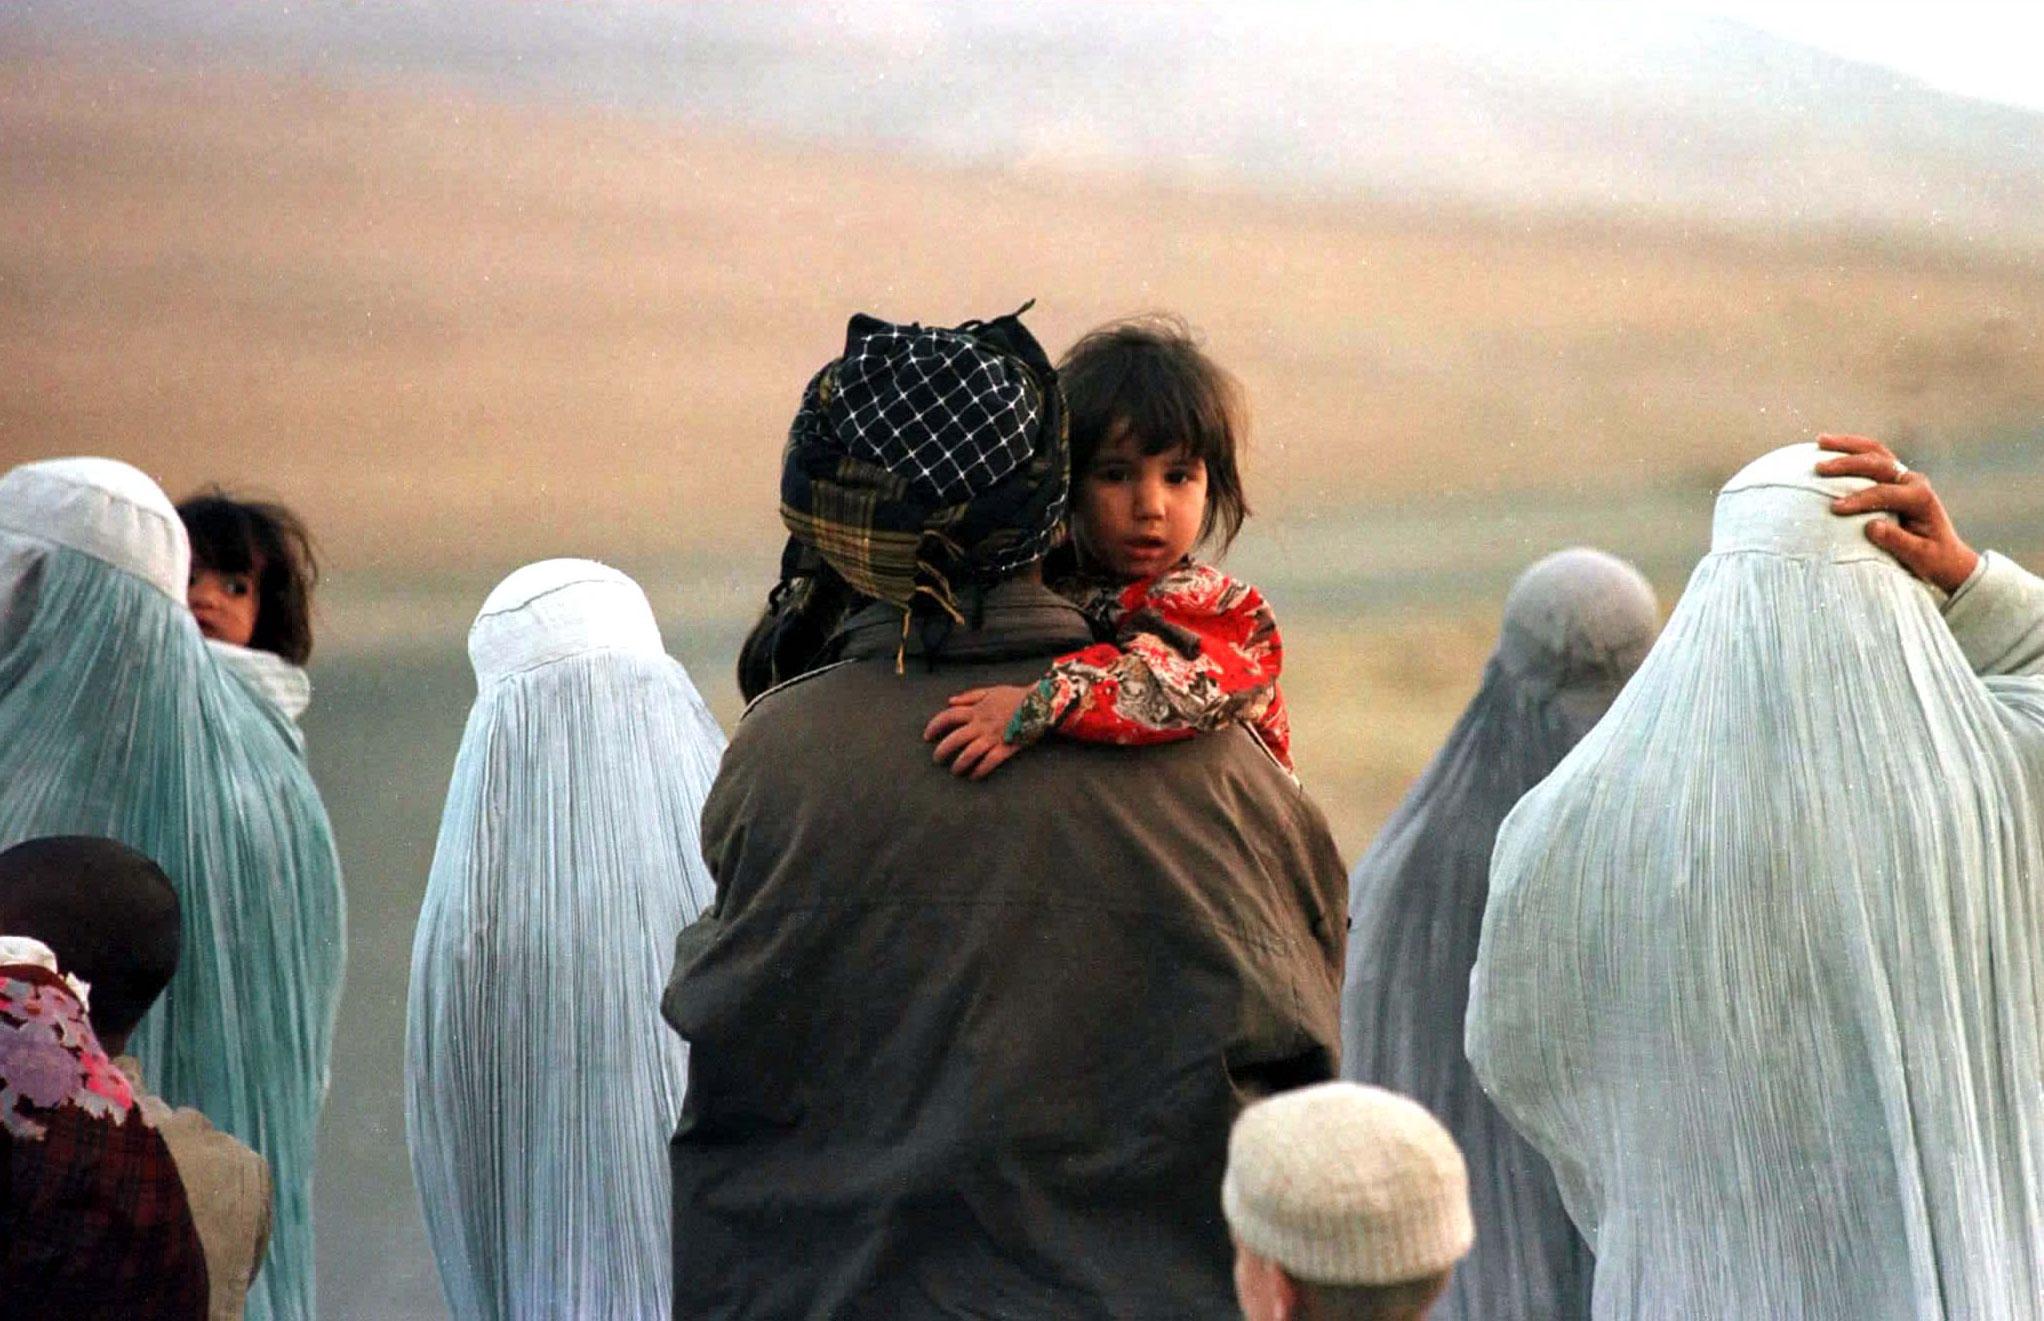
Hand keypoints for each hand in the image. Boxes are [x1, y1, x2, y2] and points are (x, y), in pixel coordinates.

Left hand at [922, 685, 1030, 779]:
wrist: (1041, 704)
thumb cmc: (1015, 697)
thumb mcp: (991, 691)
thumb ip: (969, 696)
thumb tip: (949, 701)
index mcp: (977, 709)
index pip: (949, 716)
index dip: (935, 726)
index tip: (927, 736)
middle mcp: (983, 724)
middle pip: (956, 738)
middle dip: (942, 750)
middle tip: (936, 759)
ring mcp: (995, 736)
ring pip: (971, 753)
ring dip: (959, 764)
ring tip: (954, 771)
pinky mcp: (1007, 747)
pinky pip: (990, 762)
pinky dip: (980, 770)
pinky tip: (973, 776)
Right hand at [1816, 433, 1979, 593]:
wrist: (1945, 554)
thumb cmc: (1932, 559)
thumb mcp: (1920, 557)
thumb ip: (1898, 542)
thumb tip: (1870, 526)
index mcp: (1921, 497)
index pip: (1885, 492)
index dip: (1859, 499)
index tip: (1834, 509)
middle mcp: (1912, 481)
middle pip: (1878, 462)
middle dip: (1848, 463)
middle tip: (1820, 468)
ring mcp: (1903, 476)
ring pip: (1874, 452)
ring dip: (1847, 445)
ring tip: (1820, 441)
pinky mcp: (1893, 478)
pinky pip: (1871, 457)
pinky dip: (1850, 450)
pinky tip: (1829, 447)